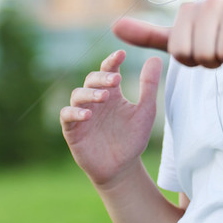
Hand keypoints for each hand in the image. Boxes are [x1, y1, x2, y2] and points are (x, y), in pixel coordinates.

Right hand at [60, 50, 161, 186]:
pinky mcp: (72, 130)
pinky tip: (88, 115)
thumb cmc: (133, 138)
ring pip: (77, 94)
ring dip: (89, 93)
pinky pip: (66, 116)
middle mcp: (94, 99)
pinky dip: (74, 113)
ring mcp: (82, 113)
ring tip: (104, 97)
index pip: (108, 69)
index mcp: (112, 92)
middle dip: (102, 77)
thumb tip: (156, 58)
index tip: (122, 54)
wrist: (123, 168)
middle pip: (91, 79)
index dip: (112, 60)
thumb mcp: (145, 111)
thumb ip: (149, 86)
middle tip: (116, 79)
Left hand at [112, 0, 222, 67]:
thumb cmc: (219, 25)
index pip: (182, 55)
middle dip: (215, 60)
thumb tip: (113, 27)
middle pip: (204, 57)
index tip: (204, 45)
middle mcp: (210, 5)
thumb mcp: (184, 31)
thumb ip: (149, 35)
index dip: (195, 60)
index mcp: (188, 11)